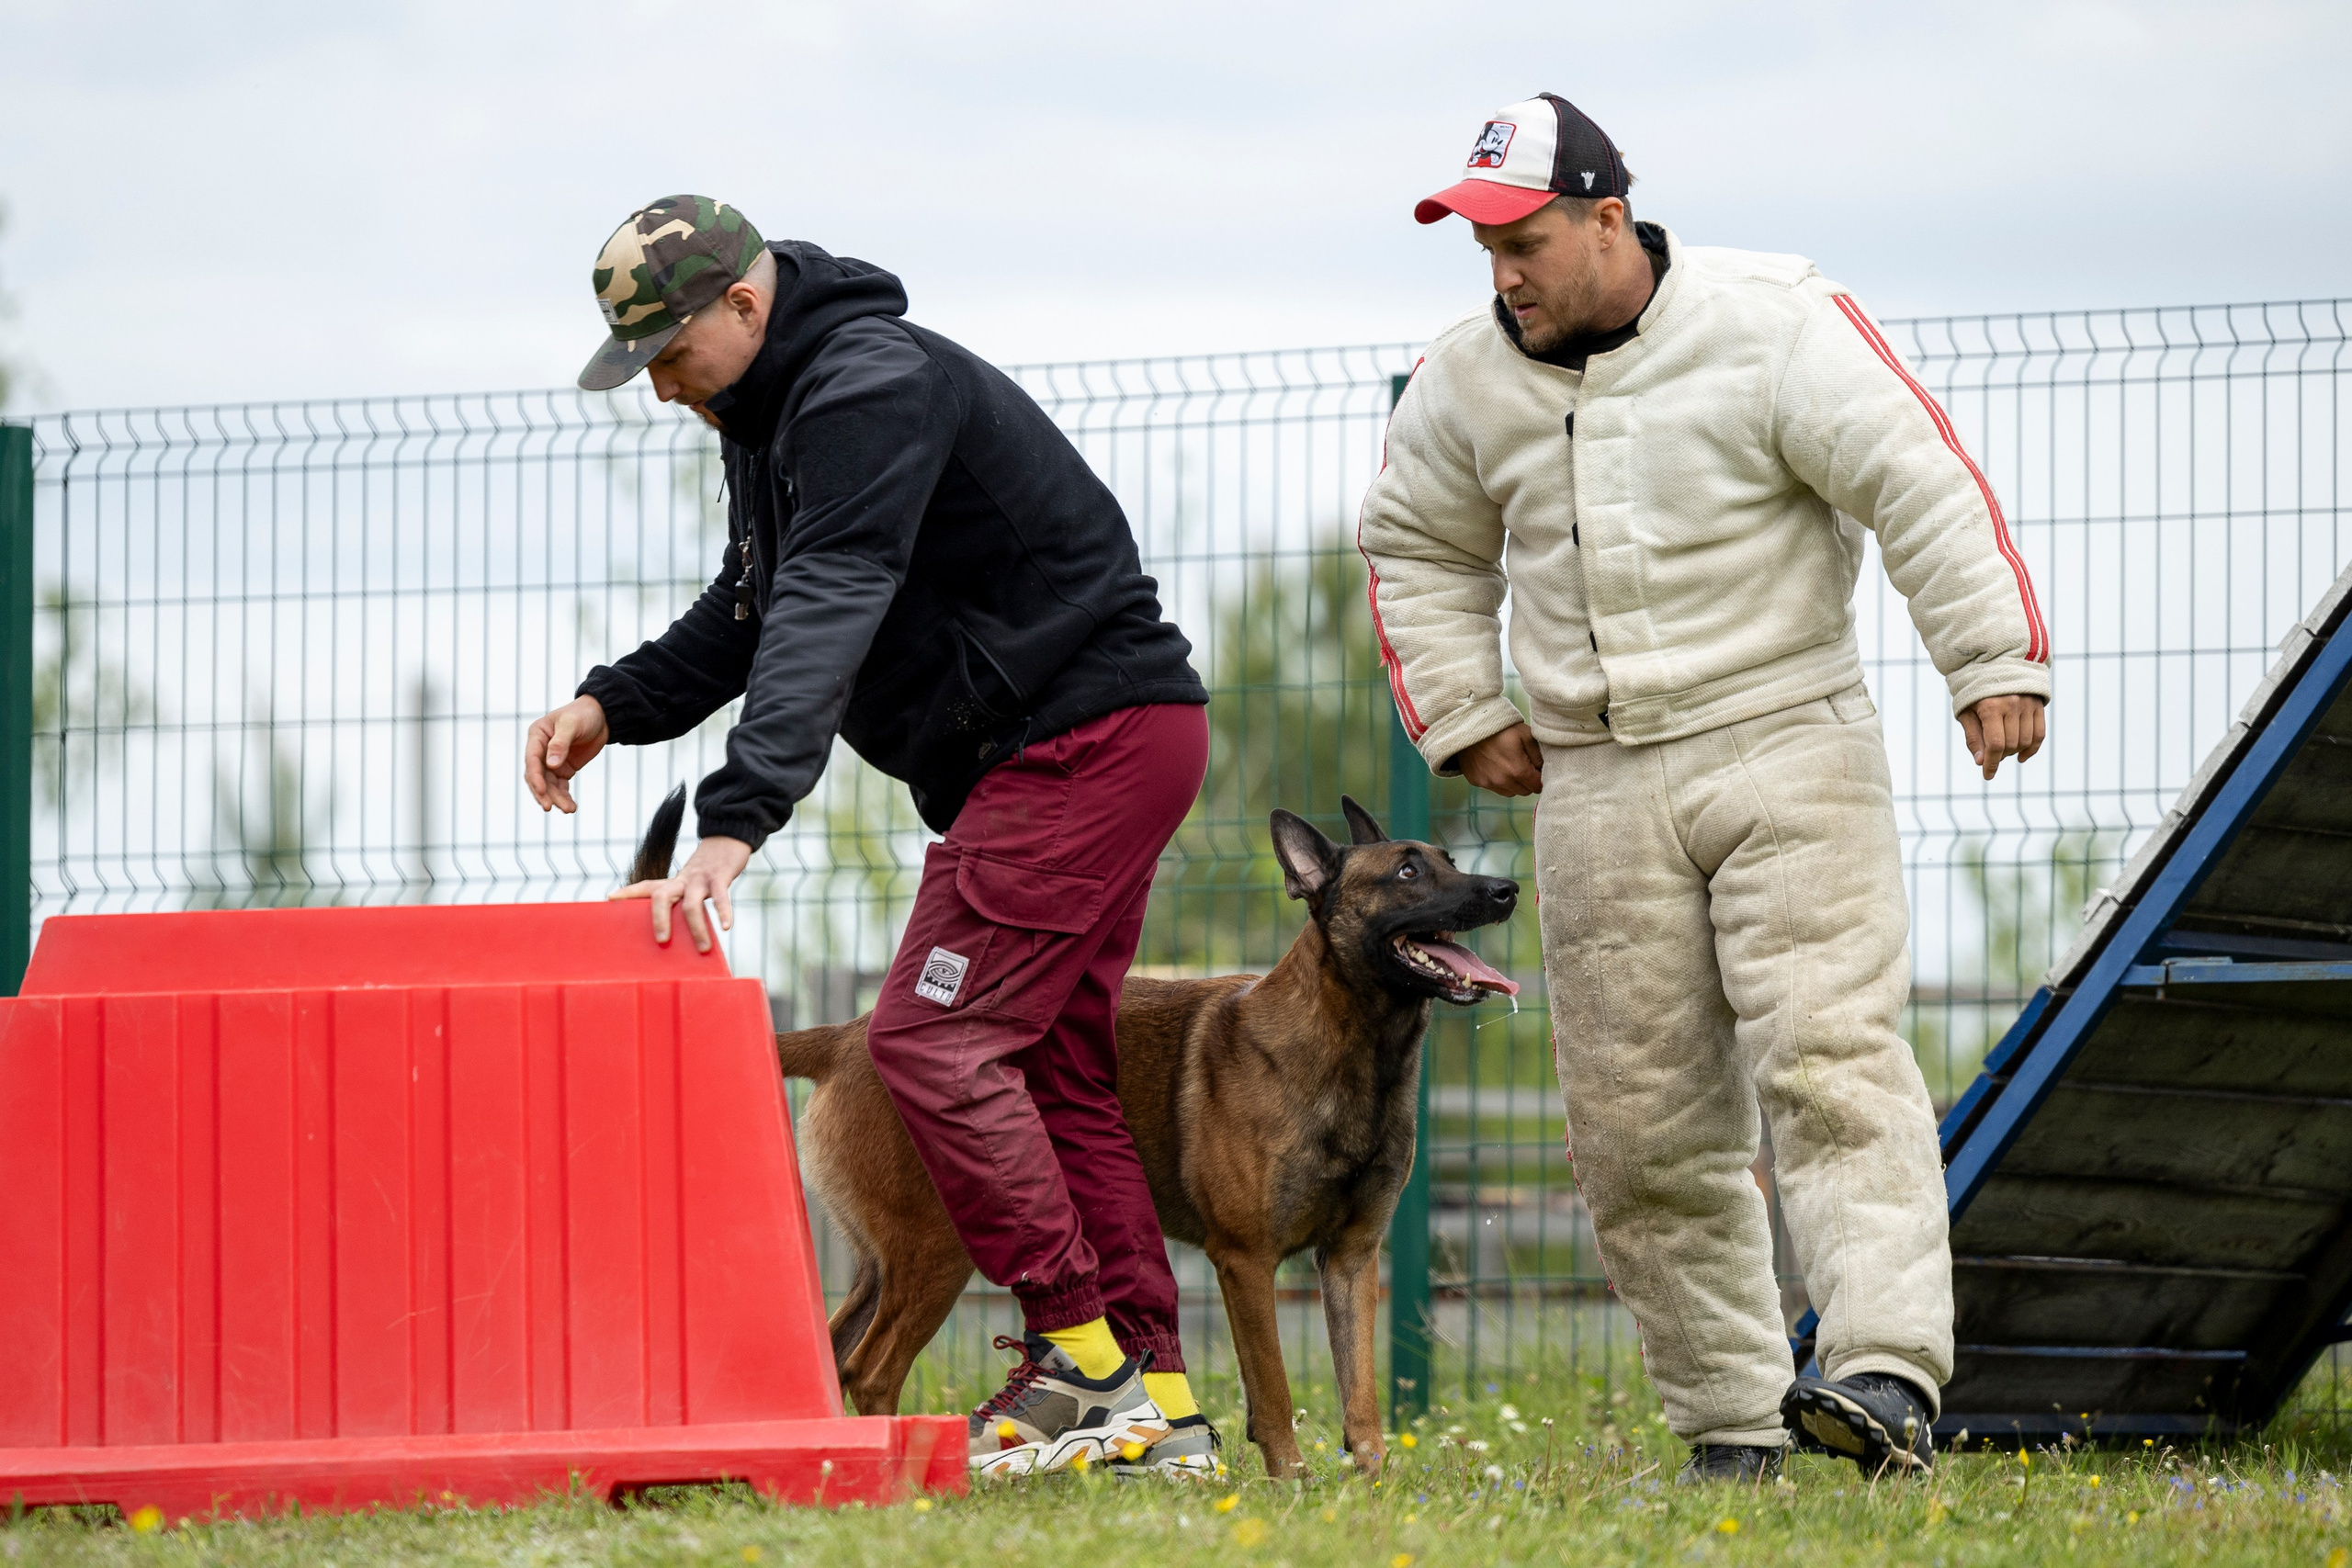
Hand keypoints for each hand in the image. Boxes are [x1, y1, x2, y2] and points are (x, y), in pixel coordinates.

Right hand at [525, 695, 608, 813]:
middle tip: (549, 807)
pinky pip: (560, 786)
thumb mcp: (572, 725)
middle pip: (537, 776)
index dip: (535, 777)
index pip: (532, 759)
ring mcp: (551, 762)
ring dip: (556, 798)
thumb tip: (551, 765)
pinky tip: (571, 807)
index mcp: (537, 736)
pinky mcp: (563, 769)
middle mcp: (540, 750)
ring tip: (569, 809)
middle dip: (543, 793)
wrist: (602, 716)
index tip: (542, 791)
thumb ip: (560, 744)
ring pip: (549, 785)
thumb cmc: (583, 715)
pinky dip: (564, 797)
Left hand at [609, 834, 752, 952]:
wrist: (726, 842)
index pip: (646, 886)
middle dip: (660, 919)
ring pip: (692, 904)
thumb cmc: (707, 873)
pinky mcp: (720, 877)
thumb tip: (683, 940)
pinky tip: (726, 927)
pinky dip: (723, 912)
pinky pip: (720, 897)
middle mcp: (682, 880)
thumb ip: (684, 905)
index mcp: (672, 883)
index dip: (628, 892)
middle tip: (662, 941)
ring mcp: (700, 879)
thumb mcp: (690, 885)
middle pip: (662, 897)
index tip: (610, 898)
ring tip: (703, 947)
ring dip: (697, 928)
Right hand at [1456, 722, 1543, 796]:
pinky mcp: (1476, 781)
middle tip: (1523, 764)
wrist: (1470, 724)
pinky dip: (1498, 780)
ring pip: (1510, 792)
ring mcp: (1488, 783)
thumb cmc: (1500, 727)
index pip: (1537, 786)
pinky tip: (1494, 765)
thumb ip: (1538, 755)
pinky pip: (1494, 788)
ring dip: (1513, 783)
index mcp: (1518, 771)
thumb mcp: (1525, 734)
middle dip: (1527, 781)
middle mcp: (1502, 781)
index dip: (1539, 777)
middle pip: (1524, 791)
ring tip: (1508, 764)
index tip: (1536, 768)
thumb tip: (1543, 769)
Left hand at [1959, 693, 2046, 780]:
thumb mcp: (1966, 711)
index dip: (1991, 763)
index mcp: (1991, 707)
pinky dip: (2031, 748)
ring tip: (2002, 750)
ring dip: (2014, 752)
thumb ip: (1973, 737)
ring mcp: (2027, 704)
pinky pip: (2039, 734)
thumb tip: (1980, 762)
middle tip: (1990, 756)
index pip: (1995, 745)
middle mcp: (2012, 705)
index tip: (1987, 775)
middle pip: (2011, 745)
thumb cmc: (1974, 691)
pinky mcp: (2038, 705)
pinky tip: (2021, 757)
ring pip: (2026, 741)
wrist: (1994, 664)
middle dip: (2000, 757)